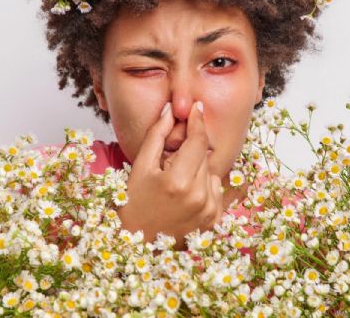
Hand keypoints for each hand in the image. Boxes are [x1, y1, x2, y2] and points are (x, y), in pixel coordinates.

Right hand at [117, 101, 223, 249]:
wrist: (136, 243)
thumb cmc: (133, 202)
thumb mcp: (140, 166)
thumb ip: (156, 135)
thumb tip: (171, 109)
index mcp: (178, 182)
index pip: (198, 141)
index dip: (197, 121)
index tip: (197, 107)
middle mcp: (198, 197)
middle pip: (204, 156)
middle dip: (189, 153)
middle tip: (169, 165)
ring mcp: (208, 212)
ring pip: (211, 173)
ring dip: (197, 171)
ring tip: (175, 186)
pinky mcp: (214, 221)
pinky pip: (216, 190)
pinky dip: (204, 187)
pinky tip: (185, 197)